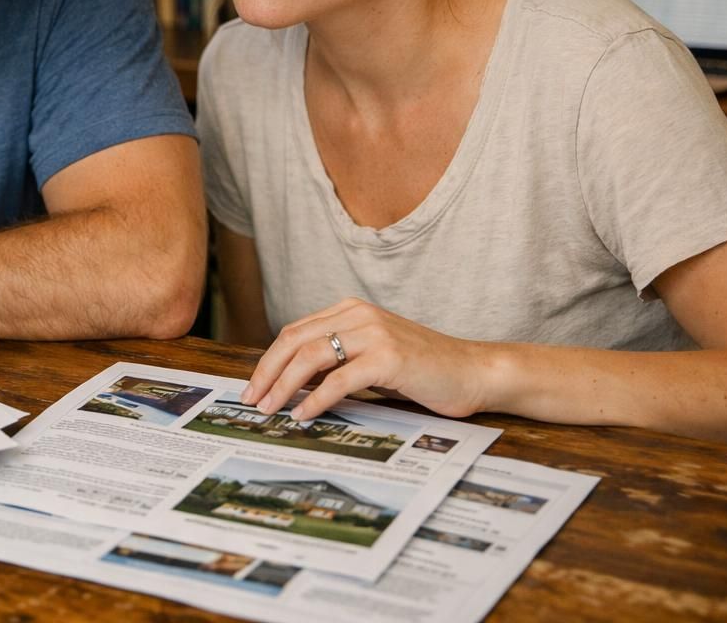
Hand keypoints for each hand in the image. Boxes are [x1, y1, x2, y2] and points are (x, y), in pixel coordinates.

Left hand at [239, 298, 493, 420]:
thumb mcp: (373, 356)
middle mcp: (359, 314)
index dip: (270, 360)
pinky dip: (316, 398)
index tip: (254, 386)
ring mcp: (374, 333)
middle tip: (252, 401)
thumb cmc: (423, 370)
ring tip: (270, 409)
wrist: (474, 371)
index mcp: (351, 310)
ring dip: (284, 385)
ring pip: (311, 357)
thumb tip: (293, 383)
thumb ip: (338, 359)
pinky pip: (339, 379)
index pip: (295, 332)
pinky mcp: (389, 358)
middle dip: (268, 373)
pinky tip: (304, 414)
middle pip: (295, 341)